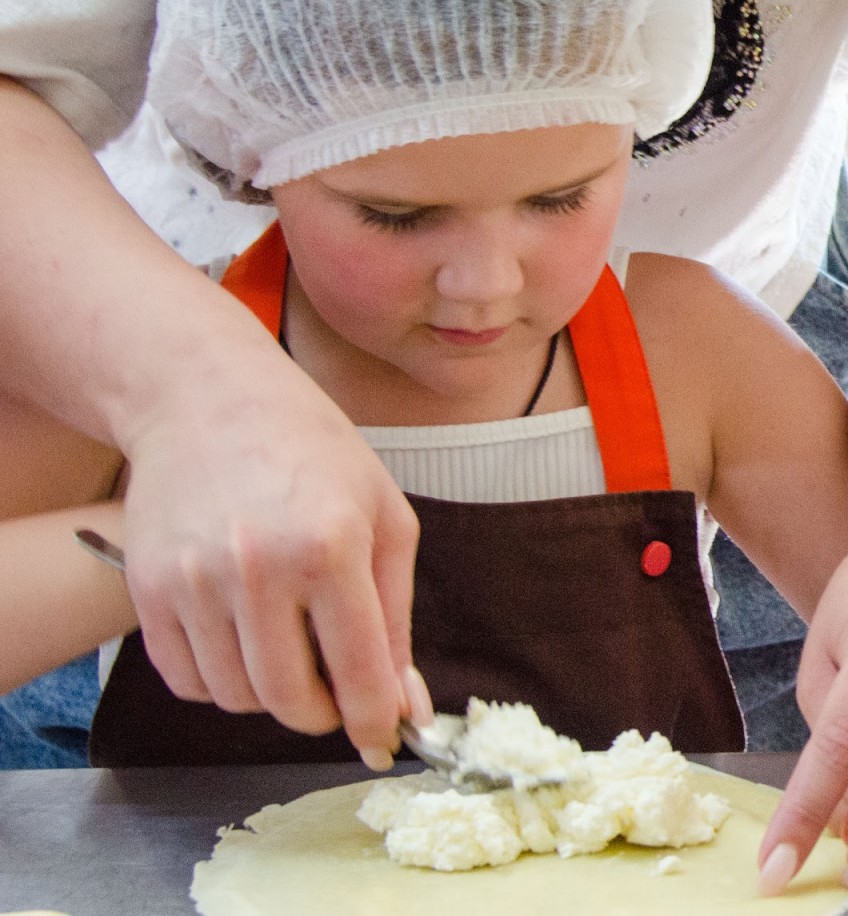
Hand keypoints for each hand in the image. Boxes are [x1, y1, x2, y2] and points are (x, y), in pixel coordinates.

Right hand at [120, 353, 419, 765]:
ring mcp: (195, 582)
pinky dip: (221, 681)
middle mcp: (259, 569)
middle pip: (289, 702)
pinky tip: (244, 638)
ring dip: (271, 695)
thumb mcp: (385, 519)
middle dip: (322, 714)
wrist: (210, 400)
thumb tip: (407, 706)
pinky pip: (188, 681)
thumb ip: (396, 620)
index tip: (383, 739)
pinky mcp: (148, 591)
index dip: (376, 722)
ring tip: (290, 645)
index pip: (358, 674)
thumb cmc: (316, 453)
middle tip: (336, 691)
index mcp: (332, 548)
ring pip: (237, 699)